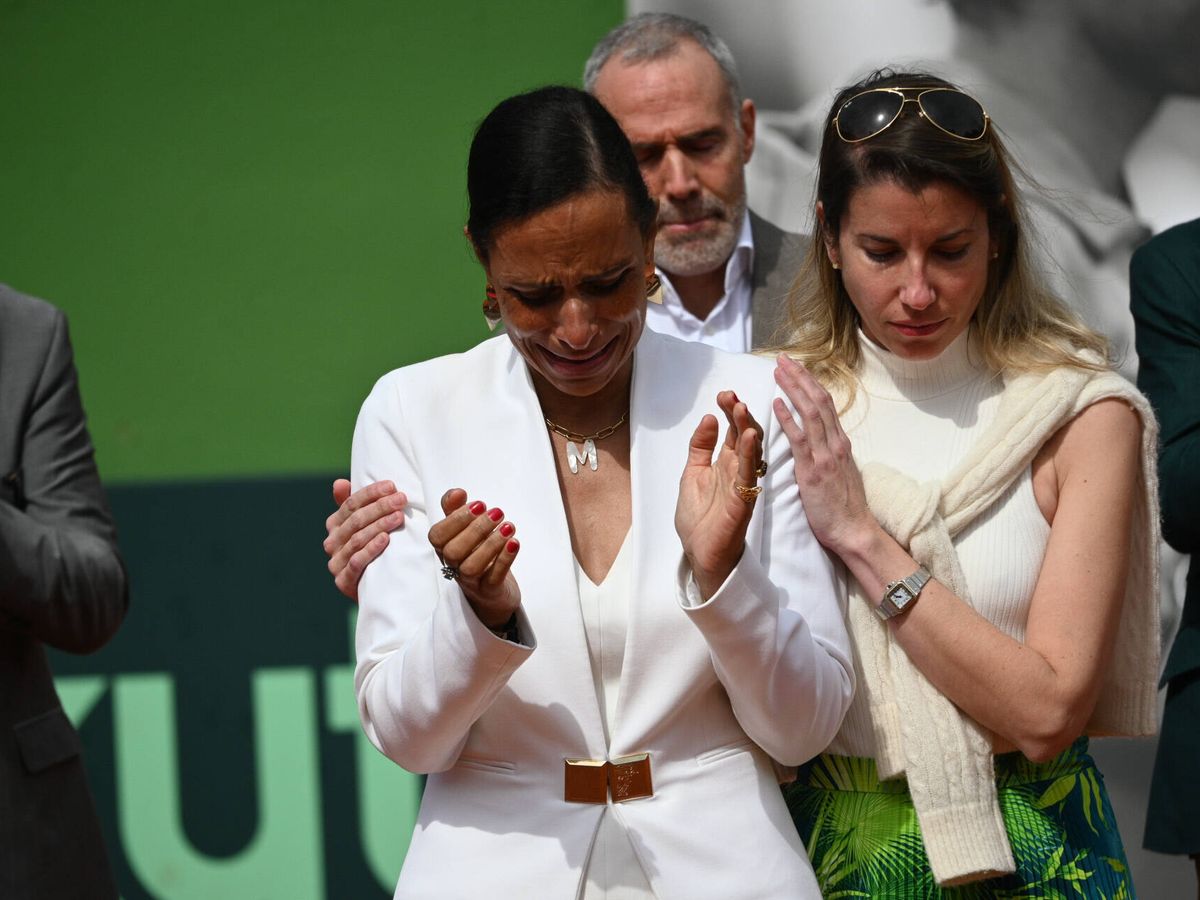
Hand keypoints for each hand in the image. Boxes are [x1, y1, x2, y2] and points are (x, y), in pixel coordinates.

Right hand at [324, 478, 407, 600]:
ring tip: (399, 517)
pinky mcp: (343, 581)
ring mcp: (336, 562)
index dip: (371, 493)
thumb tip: (339, 482)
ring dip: (380, 525)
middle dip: (380, 507)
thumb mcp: (363, 525)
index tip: (392, 486)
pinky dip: (371, 549)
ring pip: (357, 539)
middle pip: (356, 520)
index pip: (351, 503)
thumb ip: (352, 504)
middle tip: (401, 499)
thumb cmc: (372, 548)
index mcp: (334, 524)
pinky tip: (385, 539)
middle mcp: (332, 542)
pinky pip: (356, 561)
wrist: (374, 590)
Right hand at [427, 489, 520, 628]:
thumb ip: (456, 509)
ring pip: (471, 567)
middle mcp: (453, 565)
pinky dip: (504, 559)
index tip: (479, 504)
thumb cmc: (475, 553)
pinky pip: (493, 578)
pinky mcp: (489, 591)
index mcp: (444, 548)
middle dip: (476, 529)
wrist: (493, 591)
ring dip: (491, 544)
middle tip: (497, 513)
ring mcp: (470, 581)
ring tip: (508, 527)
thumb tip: (457, 492)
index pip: (437, 536)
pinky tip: (514, 542)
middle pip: (453, 551)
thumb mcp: (464, 529)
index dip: (456, 519)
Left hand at [674, 390, 763, 599]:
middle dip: (738, 414)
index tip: (724, 394)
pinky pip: (748, 472)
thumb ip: (700, 447)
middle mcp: (737, 469)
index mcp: (726, 463)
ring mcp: (742, 482)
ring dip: (746, 428)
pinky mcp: (743, 498)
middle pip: (743, 435)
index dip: (729, 411)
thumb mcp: (692, 473)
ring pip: (750, 450)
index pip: (732, 430)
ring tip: (741, 407)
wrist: (700, 552)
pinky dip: (748, 453)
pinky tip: (747, 436)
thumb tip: (708, 418)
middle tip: (731, 395)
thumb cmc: (699, 517)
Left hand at [772, 355, 877, 555]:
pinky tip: (777, 403)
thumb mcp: (840, 473)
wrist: (854, 531)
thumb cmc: (845, 508)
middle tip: (783, 358)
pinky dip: (788, 418)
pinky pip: (800, 439)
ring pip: (810, 412)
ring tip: (778, 371)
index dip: (810, 383)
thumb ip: (830, 455)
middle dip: (800, 376)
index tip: (796, 367)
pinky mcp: (814, 470)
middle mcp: (835, 443)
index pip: (825, 404)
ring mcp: (826, 455)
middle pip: (818, 400)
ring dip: (793, 388)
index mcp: (840, 443)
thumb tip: (820, 442)